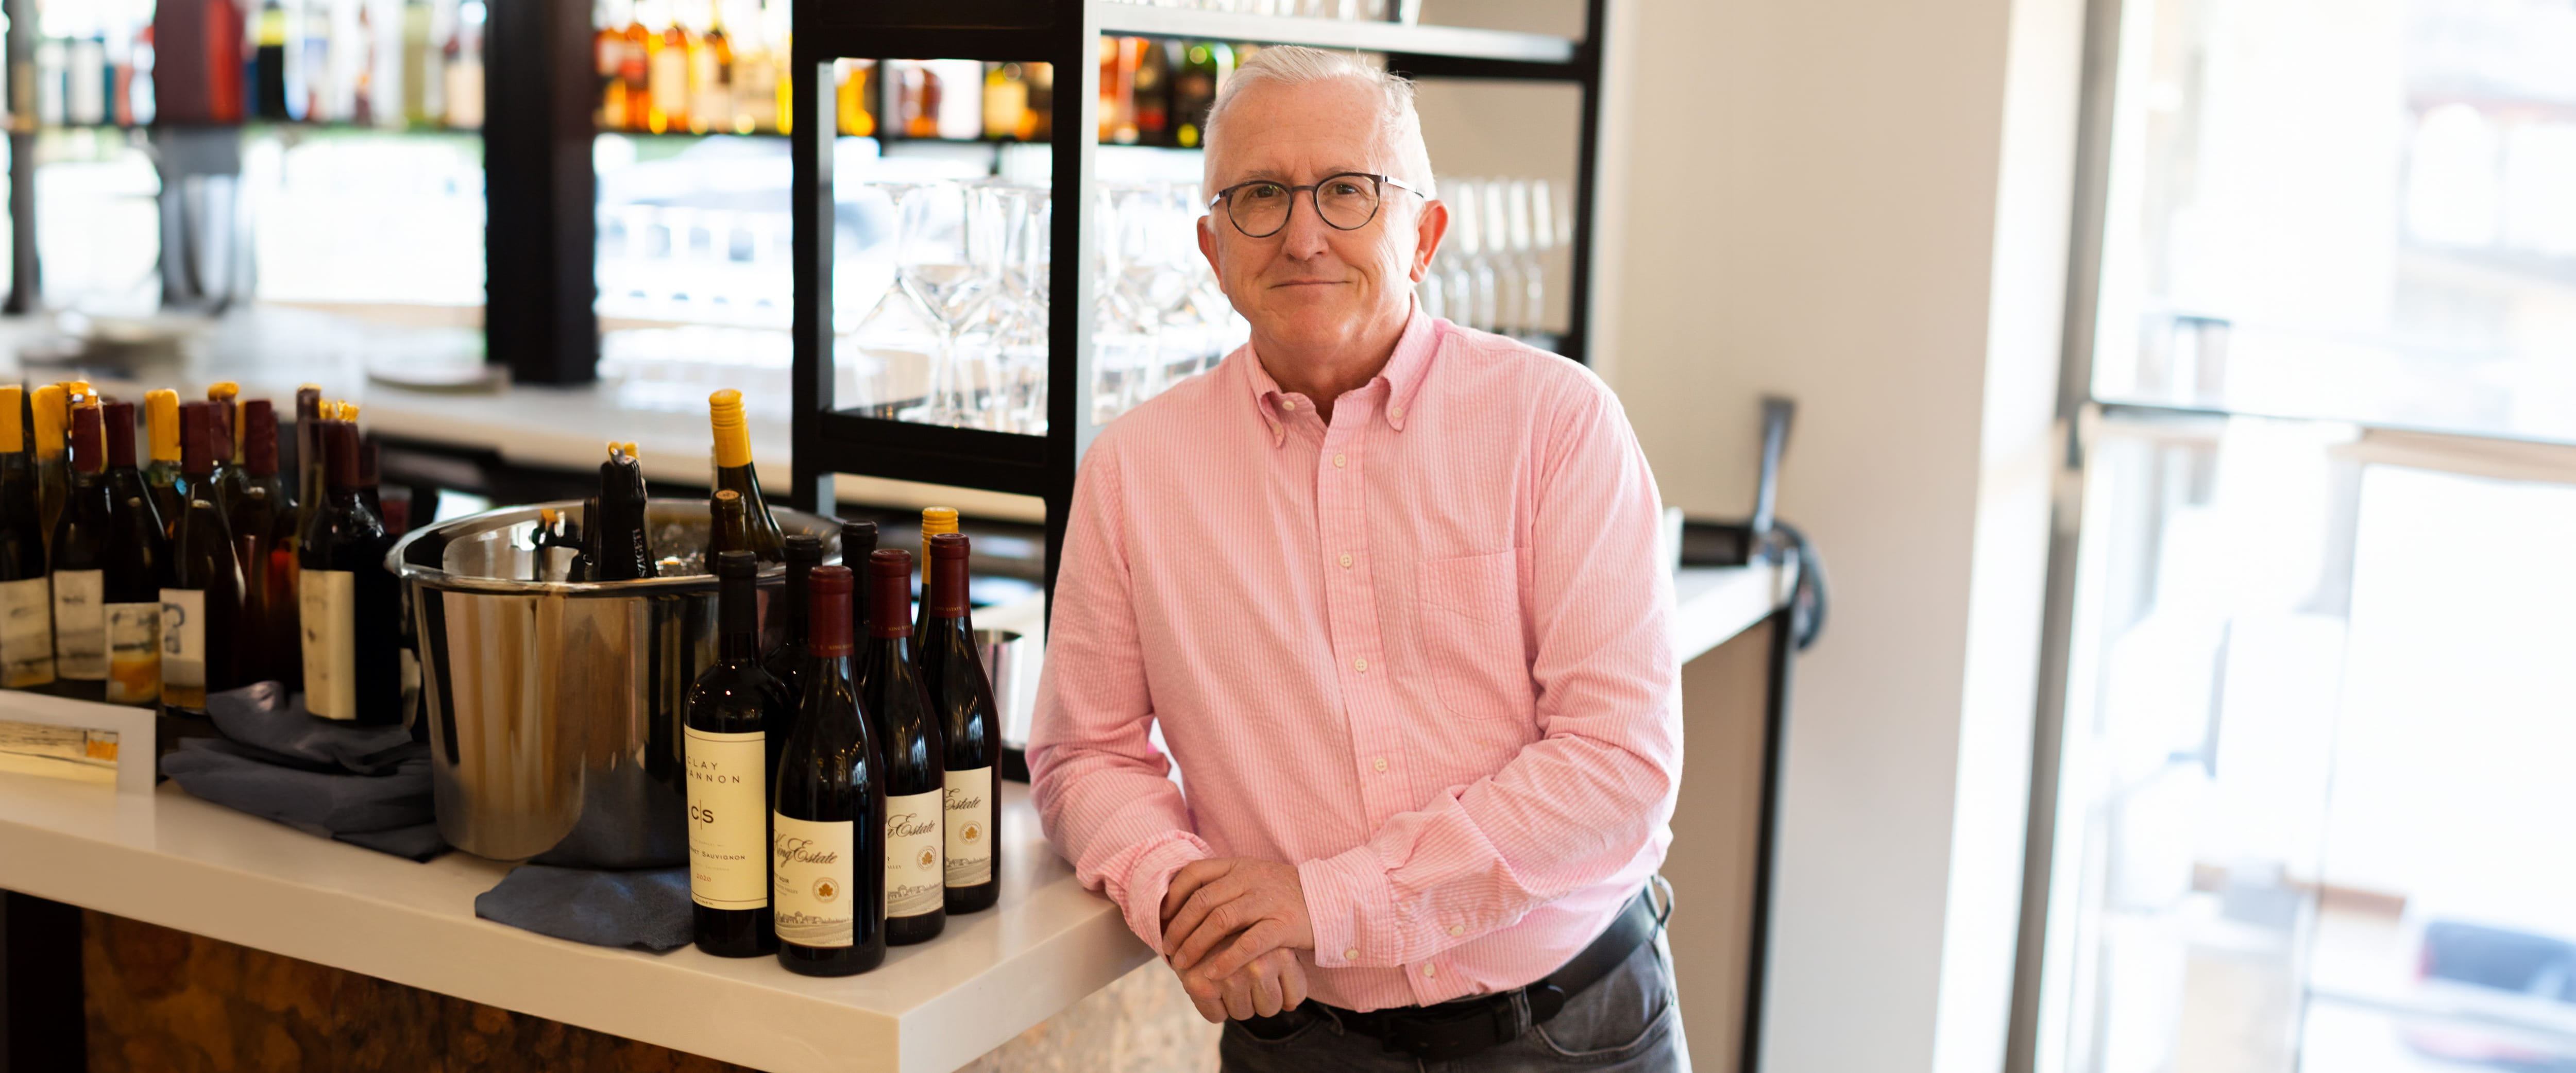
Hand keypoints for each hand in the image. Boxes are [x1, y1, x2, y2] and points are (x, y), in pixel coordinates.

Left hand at [1160, 857, 1315, 982]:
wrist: (1331, 898)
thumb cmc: (1285, 894)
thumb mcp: (1254, 877)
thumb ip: (1225, 884)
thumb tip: (1184, 902)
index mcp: (1239, 866)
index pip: (1195, 873)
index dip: (1173, 896)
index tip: (1161, 918)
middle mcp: (1250, 878)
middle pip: (1202, 900)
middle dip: (1178, 927)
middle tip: (1167, 950)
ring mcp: (1267, 900)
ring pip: (1220, 920)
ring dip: (1195, 945)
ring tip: (1182, 965)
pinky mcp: (1283, 924)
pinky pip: (1249, 943)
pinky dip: (1227, 959)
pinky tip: (1214, 974)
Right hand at [1176, 946, 1308, 1022]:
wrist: (1193, 919)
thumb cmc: (1238, 935)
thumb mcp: (1270, 943)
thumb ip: (1285, 972)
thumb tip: (1291, 1006)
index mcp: (1281, 952)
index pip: (1295, 996)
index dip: (1282, 994)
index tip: (1271, 978)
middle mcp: (1258, 964)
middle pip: (1270, 1008)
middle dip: (1258, 1000)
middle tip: (1244, 976)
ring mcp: (1230, 976)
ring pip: (1243, 1013)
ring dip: (1235, 1003)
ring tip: (1227, 977)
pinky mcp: (1202, 986)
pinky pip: (1216, 1016)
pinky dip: (1213, 1008)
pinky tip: (1210, 985)